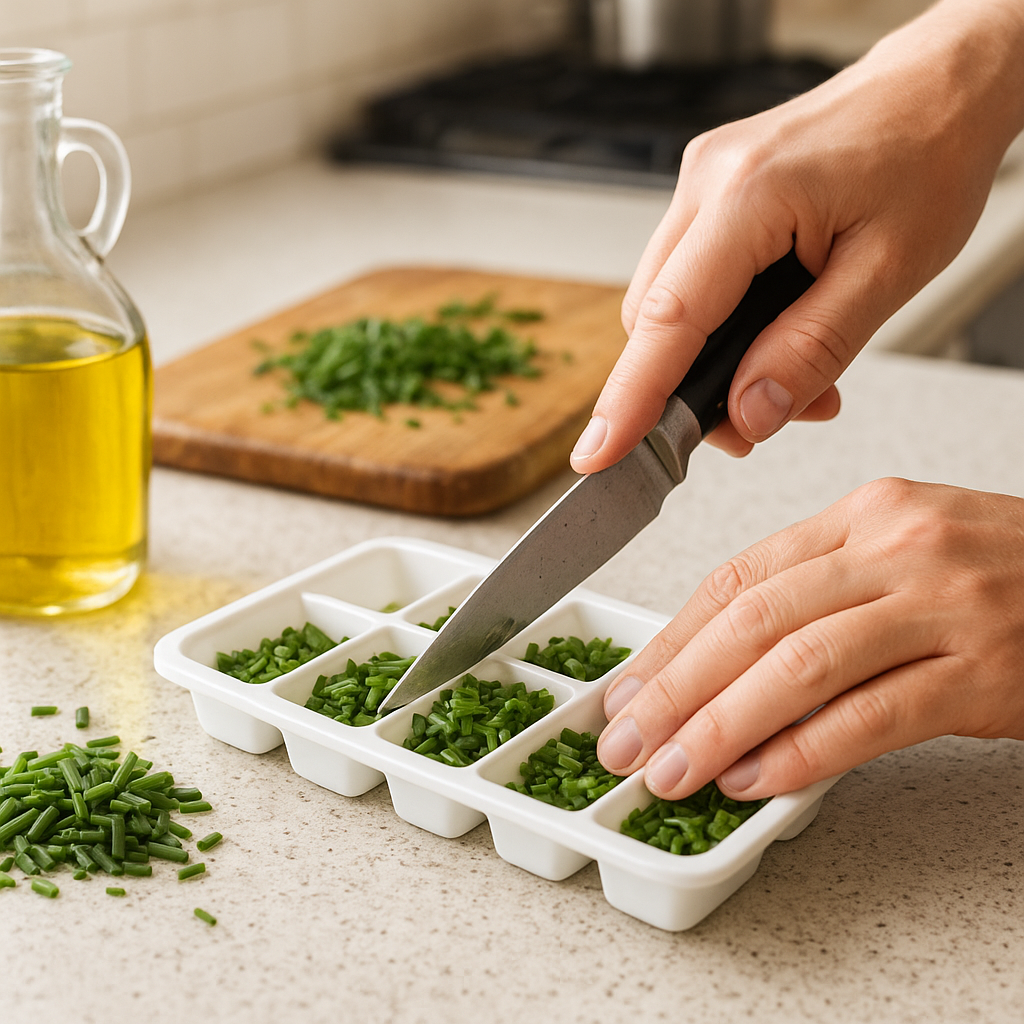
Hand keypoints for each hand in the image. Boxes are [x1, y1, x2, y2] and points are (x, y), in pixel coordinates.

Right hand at [571, 0, 1023, 467]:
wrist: (940, 84)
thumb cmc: (930, 153)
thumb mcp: (891, 270)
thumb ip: (812, 349)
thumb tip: (750, 414)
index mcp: (750, 195)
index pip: (668, 320)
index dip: (629, 399)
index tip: (599, 454)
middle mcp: (708, 181)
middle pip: (654, 318)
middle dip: (690, 387)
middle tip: (757, 422)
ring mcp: (703, 182)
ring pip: (667, 302)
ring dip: (712, 358)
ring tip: (789, 381)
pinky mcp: (712, 190)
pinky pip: (690, 275)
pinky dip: (720, 323)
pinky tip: (773, 337)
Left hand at [596, 479, 1023, 800]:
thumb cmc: (1006, 577)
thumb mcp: (903, 556)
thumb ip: (817, 595)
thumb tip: (717, 667)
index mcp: (863, 516)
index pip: (737, 578)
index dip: (670, 641)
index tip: (627, 688)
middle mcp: (895, 548)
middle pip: (753, 620)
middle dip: (674, 688)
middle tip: (625, 740)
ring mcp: (942, 607)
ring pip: (798, 667)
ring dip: (720, 727)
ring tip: (672, 771)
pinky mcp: (982, 672)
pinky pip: (870, 717)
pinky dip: (802, 753)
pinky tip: (756, 780)